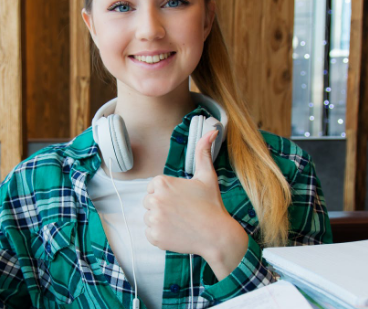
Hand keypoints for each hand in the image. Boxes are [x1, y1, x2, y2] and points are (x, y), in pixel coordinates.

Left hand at [142, 130, 248, 278]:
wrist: (217, 235)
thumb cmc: (212, 205)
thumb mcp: (207, 176)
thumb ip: (203, 152)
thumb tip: (212, 130)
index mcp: (162, 182)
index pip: (153, 188)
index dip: (168, 195)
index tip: (182, 200)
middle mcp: (154, 199)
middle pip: (149, 202)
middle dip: (163, 207)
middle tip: (183, 212)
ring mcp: (153, 219)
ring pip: (149, 218)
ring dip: (161, 221)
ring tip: (180, 222)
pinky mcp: (154, 236)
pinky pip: (150, 233)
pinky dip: (161, 235)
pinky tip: (177, 233)